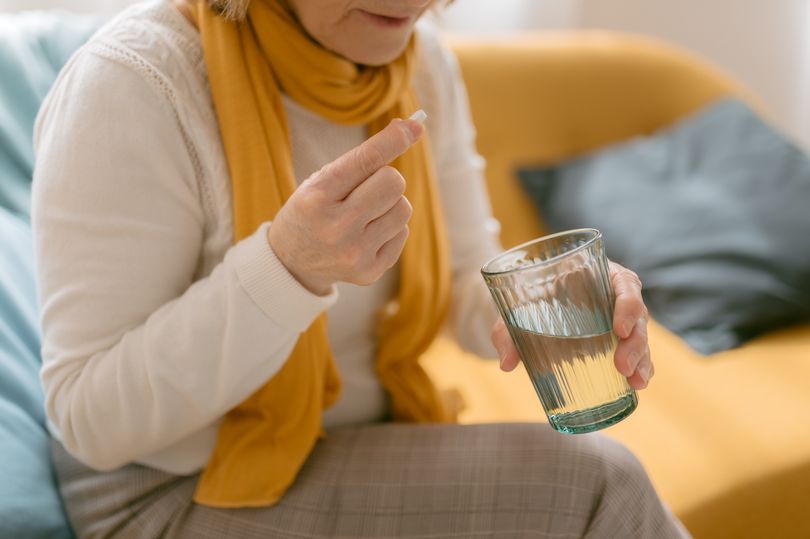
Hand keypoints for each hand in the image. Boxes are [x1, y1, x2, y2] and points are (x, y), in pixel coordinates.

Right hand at [268, 118, 422, 294]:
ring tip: (365, 214)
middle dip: (386, 179)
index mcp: (317, 198)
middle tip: (366, 189)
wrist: (291, 263)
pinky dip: (390, 228)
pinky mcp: (369, 271)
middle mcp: (336, 227)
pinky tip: (366, 235)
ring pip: (404, 209)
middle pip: (394, 183)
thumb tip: (412, 128)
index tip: (414, 126)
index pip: (365, 161)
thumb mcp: (320, 181)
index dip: (392, 141)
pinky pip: (403, 233)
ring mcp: (354, 253)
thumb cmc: (312, 210)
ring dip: (390, 205)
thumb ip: (362, 157)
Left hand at [490, 261, 653, 389]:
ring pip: (640, 335)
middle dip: (635, 342)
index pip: (624, 283)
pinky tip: (637, 384)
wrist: (524, 303)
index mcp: (597, 273)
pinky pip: (636, 351)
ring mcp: (618, 317)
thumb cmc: (526, 296)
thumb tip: (506, 363)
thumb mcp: (514, 306)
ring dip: (642, 359)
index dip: (627, 305)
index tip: (618, 329)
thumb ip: (507, 330)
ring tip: (636, 383)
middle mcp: (613, 294)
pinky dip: (640, 367)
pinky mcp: (616, 338)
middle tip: (622, 366)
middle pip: (637, 314)